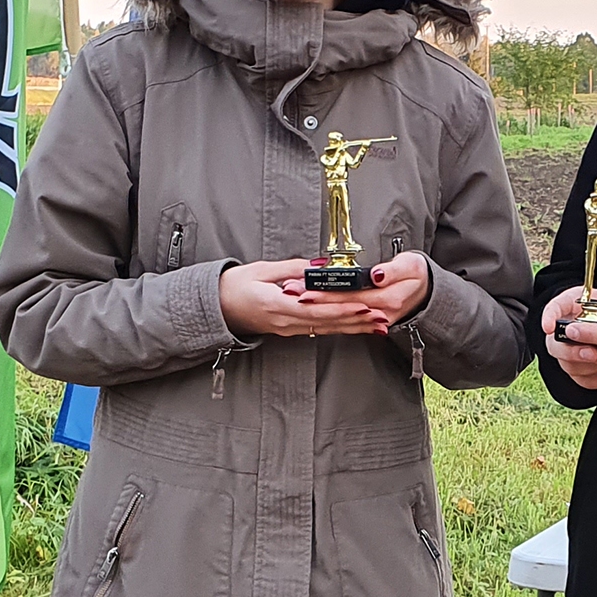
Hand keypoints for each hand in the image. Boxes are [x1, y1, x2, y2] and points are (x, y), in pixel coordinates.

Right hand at [220, 259, 389, 337]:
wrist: (215, 307)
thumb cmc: (233, 287)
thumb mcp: (261, 270)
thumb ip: (292, 268)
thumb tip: (318, 266)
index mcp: (276, 304)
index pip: (314, 309)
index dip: (340, 309)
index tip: (362, 305)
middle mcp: (284, 321)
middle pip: (326, 323)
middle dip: (356, 320)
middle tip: (381, 317)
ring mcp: (287, 328)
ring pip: (326, 329)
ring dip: (353, 327)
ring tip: (377, 325)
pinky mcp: (289, 329)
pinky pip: (319, 330)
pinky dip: (340, 328)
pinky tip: (356, 328)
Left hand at [286, 250, 430, 326]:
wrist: (428, 291)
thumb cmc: (418, 274)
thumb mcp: (410, 265)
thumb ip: (392, 271)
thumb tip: (376, 275)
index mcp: (387, 299)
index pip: (350, 297)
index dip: (326, 293)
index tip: (307, 288)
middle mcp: (379, 313)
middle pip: (340, 307)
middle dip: (313, 300)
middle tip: (290, 291)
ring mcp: (374, 319)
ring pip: (339, 315)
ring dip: (316, 308)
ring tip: (294, 297)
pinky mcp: (370, 320)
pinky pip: (345, 319)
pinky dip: (327, 315)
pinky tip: (312, 312)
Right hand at [541, 286, 596, 389]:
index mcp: (569, 307)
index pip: (552, 309)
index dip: (548, 318)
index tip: (549, 327)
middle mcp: (564, 331)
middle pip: (555, 344)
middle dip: (572, 352)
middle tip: (593, 353)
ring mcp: (568, 351)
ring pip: (567, 364)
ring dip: (587, 366)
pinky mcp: (577, 369)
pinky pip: (581, 378)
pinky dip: (596, 378)